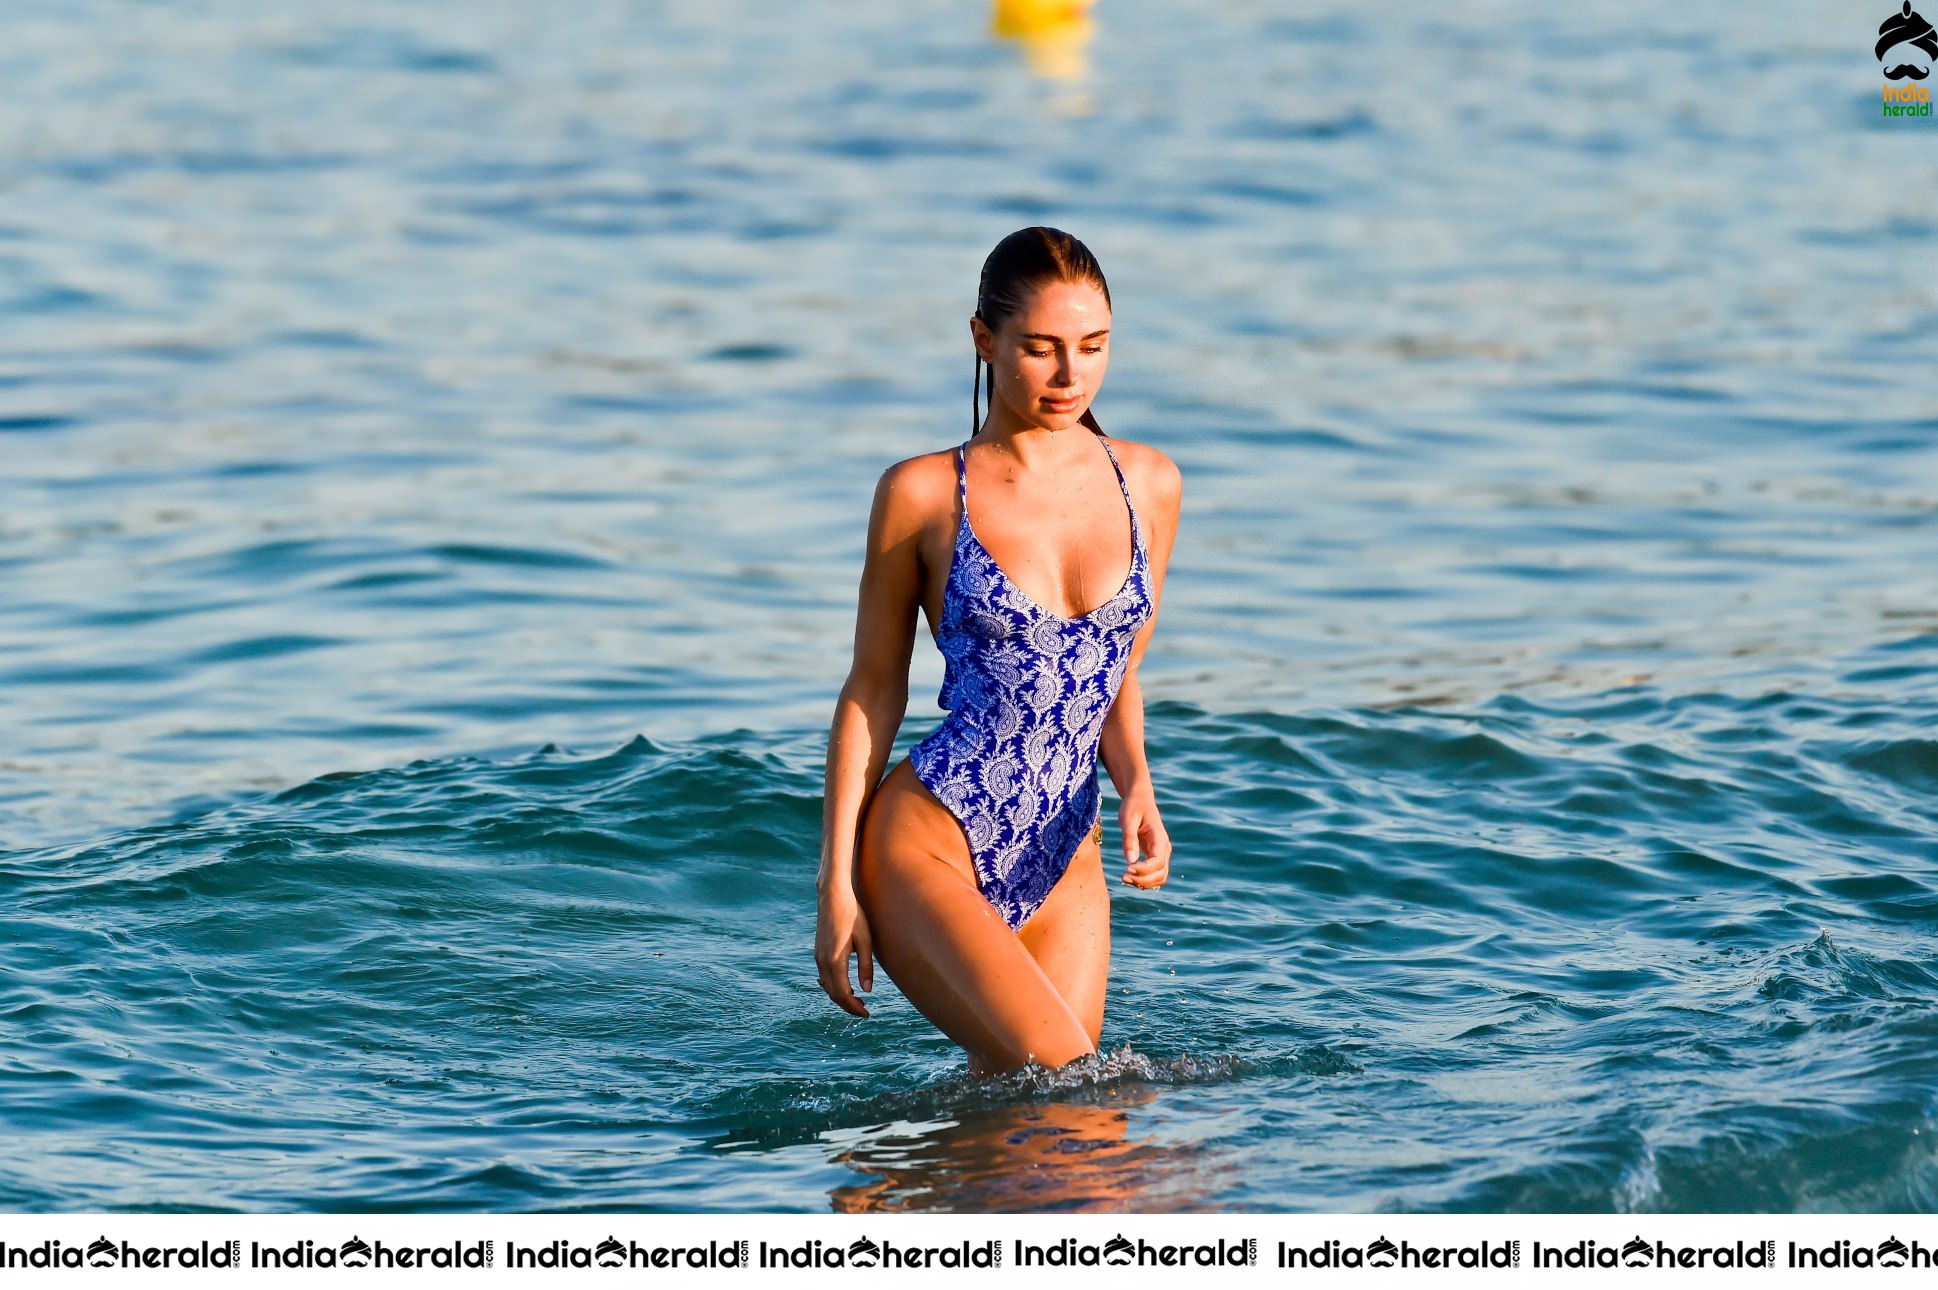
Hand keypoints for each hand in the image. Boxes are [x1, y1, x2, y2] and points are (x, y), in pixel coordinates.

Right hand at [815, 885, 874, 1017]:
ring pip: (827, 986)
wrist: (832, 896)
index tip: (867, 1014)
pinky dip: (834, 987)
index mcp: (835, 960)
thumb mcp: (865, 940)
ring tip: (858, 1001)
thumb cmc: (852, 915)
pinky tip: (845, 986)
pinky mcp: (818, 952)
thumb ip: (866, 967)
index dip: (854, 1008)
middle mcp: (822, 961)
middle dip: (848, 1006)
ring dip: (841, 997)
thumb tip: (867, 990)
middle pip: (833, 994)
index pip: (843, 994)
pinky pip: (824, 977)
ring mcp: (818, 957)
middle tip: (864, 1011)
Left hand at [1117, 788, 1170, 888]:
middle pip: (1161, 874)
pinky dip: (1143, 880)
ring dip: (1144, 883)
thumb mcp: (1127, 819)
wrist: (1139, 799)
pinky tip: (1128, 876)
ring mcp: (1161, 853)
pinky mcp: (1155, 856)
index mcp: (1159, 838)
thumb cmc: (1133, 806)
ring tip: (1124, 878)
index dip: (1144, 870)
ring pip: (1159, 877)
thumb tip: (1130, 860)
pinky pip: (1154, 874)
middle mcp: (1164, 847)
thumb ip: (1129, 839)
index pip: (1158, 862)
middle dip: (1143, 880)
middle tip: (1123, 877)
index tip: (1126, 869)